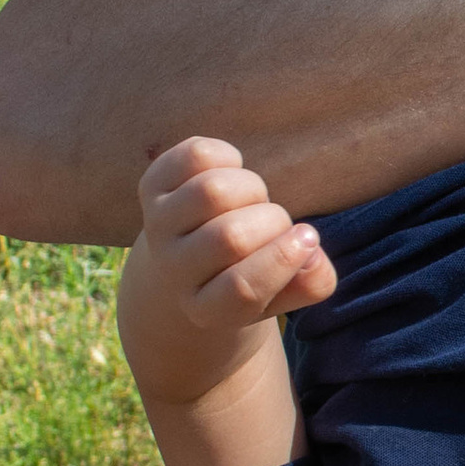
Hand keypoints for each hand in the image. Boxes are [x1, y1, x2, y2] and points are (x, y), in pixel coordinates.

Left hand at [115, 135, 336, 409]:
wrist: (185, 262)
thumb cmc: (248, 273)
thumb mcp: (284, 292)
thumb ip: (312, 282)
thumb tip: (309, 248)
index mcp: (206, 309)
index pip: (241, 290)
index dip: (282, 260)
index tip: (307, 237)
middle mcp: (174, 271)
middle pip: (230, 237)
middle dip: (272, 221)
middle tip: (276, 223)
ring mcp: (158, 227)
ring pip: (211, 192)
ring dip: (251, 188)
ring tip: (254, 200)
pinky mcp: (152, 188)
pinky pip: (195, 157)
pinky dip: (227, 156)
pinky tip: (232, 173)